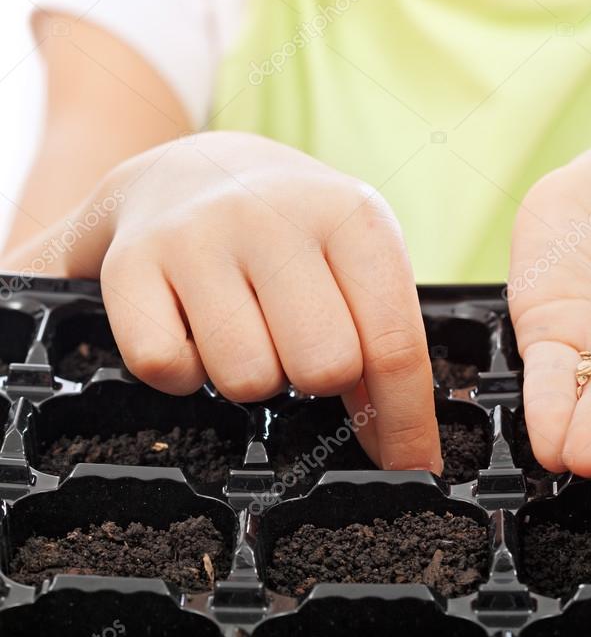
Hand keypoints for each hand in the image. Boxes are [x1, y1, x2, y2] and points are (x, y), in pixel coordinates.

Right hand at [19, 131, 440, 471]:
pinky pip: (165, 370)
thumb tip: (407, 454)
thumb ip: (385, 342)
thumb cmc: (294, 234)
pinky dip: (182, 374)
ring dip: (253, 376)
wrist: (191, 167)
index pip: (394, 343)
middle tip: (301, 346)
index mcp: (353, 215)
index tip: (414, 468)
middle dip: (319, 379)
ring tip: (249, 329)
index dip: (406, 421)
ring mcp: (197, 235)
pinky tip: (192, 331)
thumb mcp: (357, 260)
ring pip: (246, 380)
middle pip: (323, 368)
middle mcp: (275, 216)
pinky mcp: (130, 262)